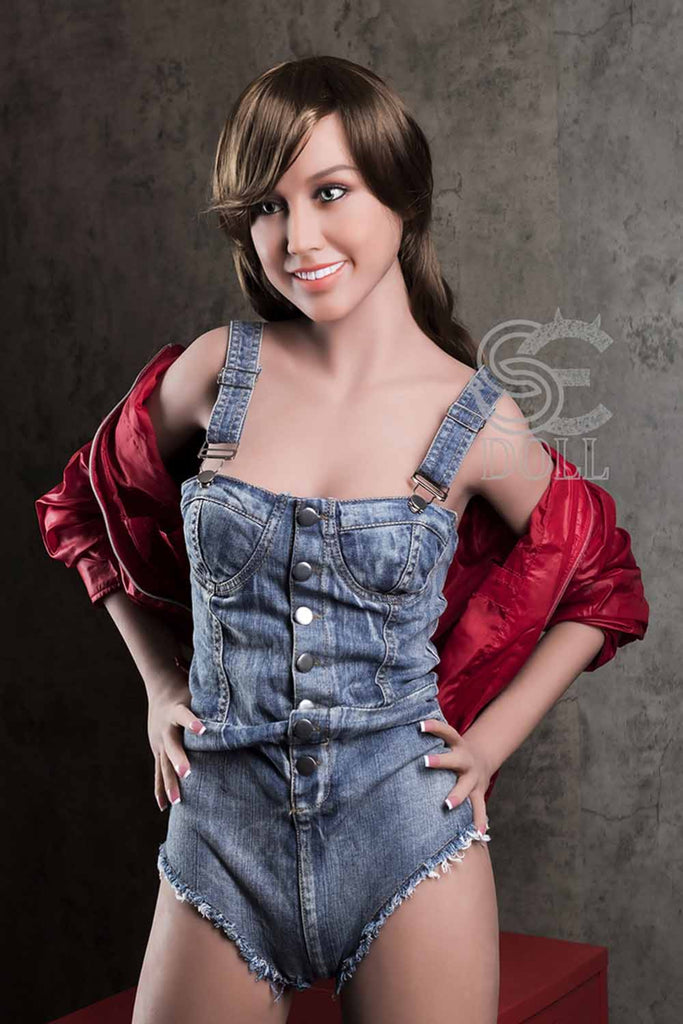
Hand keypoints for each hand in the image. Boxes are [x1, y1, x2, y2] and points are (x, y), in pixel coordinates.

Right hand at [146, 663, 204, 811]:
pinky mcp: (158, 750)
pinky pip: (158, 771)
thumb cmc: (188, 689)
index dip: (192, 722)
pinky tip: (164, 806)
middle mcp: (166, 728)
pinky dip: (161, 788)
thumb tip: (244, 693)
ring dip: (170, 782)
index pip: (184, 715)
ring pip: (164, 763)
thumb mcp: (199, 689)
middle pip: (172, 745)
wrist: (161, 686)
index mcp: (177, 709)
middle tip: (187, 773)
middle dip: (179, 760)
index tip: (202, 729)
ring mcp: (159, 741)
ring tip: (177, 802)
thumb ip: (215, 695)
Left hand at [420, 718, 491, 834]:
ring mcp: (474, 778)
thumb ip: (429, 737)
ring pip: (467, 787)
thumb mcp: (446, 741)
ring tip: (447, 805)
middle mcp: (466, 760)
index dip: (434, 727)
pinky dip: (479, 819)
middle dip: (441, 761)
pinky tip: (477, 831)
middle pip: (455, 759)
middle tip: (424, 762)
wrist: (482, 761)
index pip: (446, 732)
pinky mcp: (478, 794)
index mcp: (457, 744)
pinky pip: (480, 807)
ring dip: (458, 795)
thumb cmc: (452, 751)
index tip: (419, 726)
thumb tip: (398, 724)